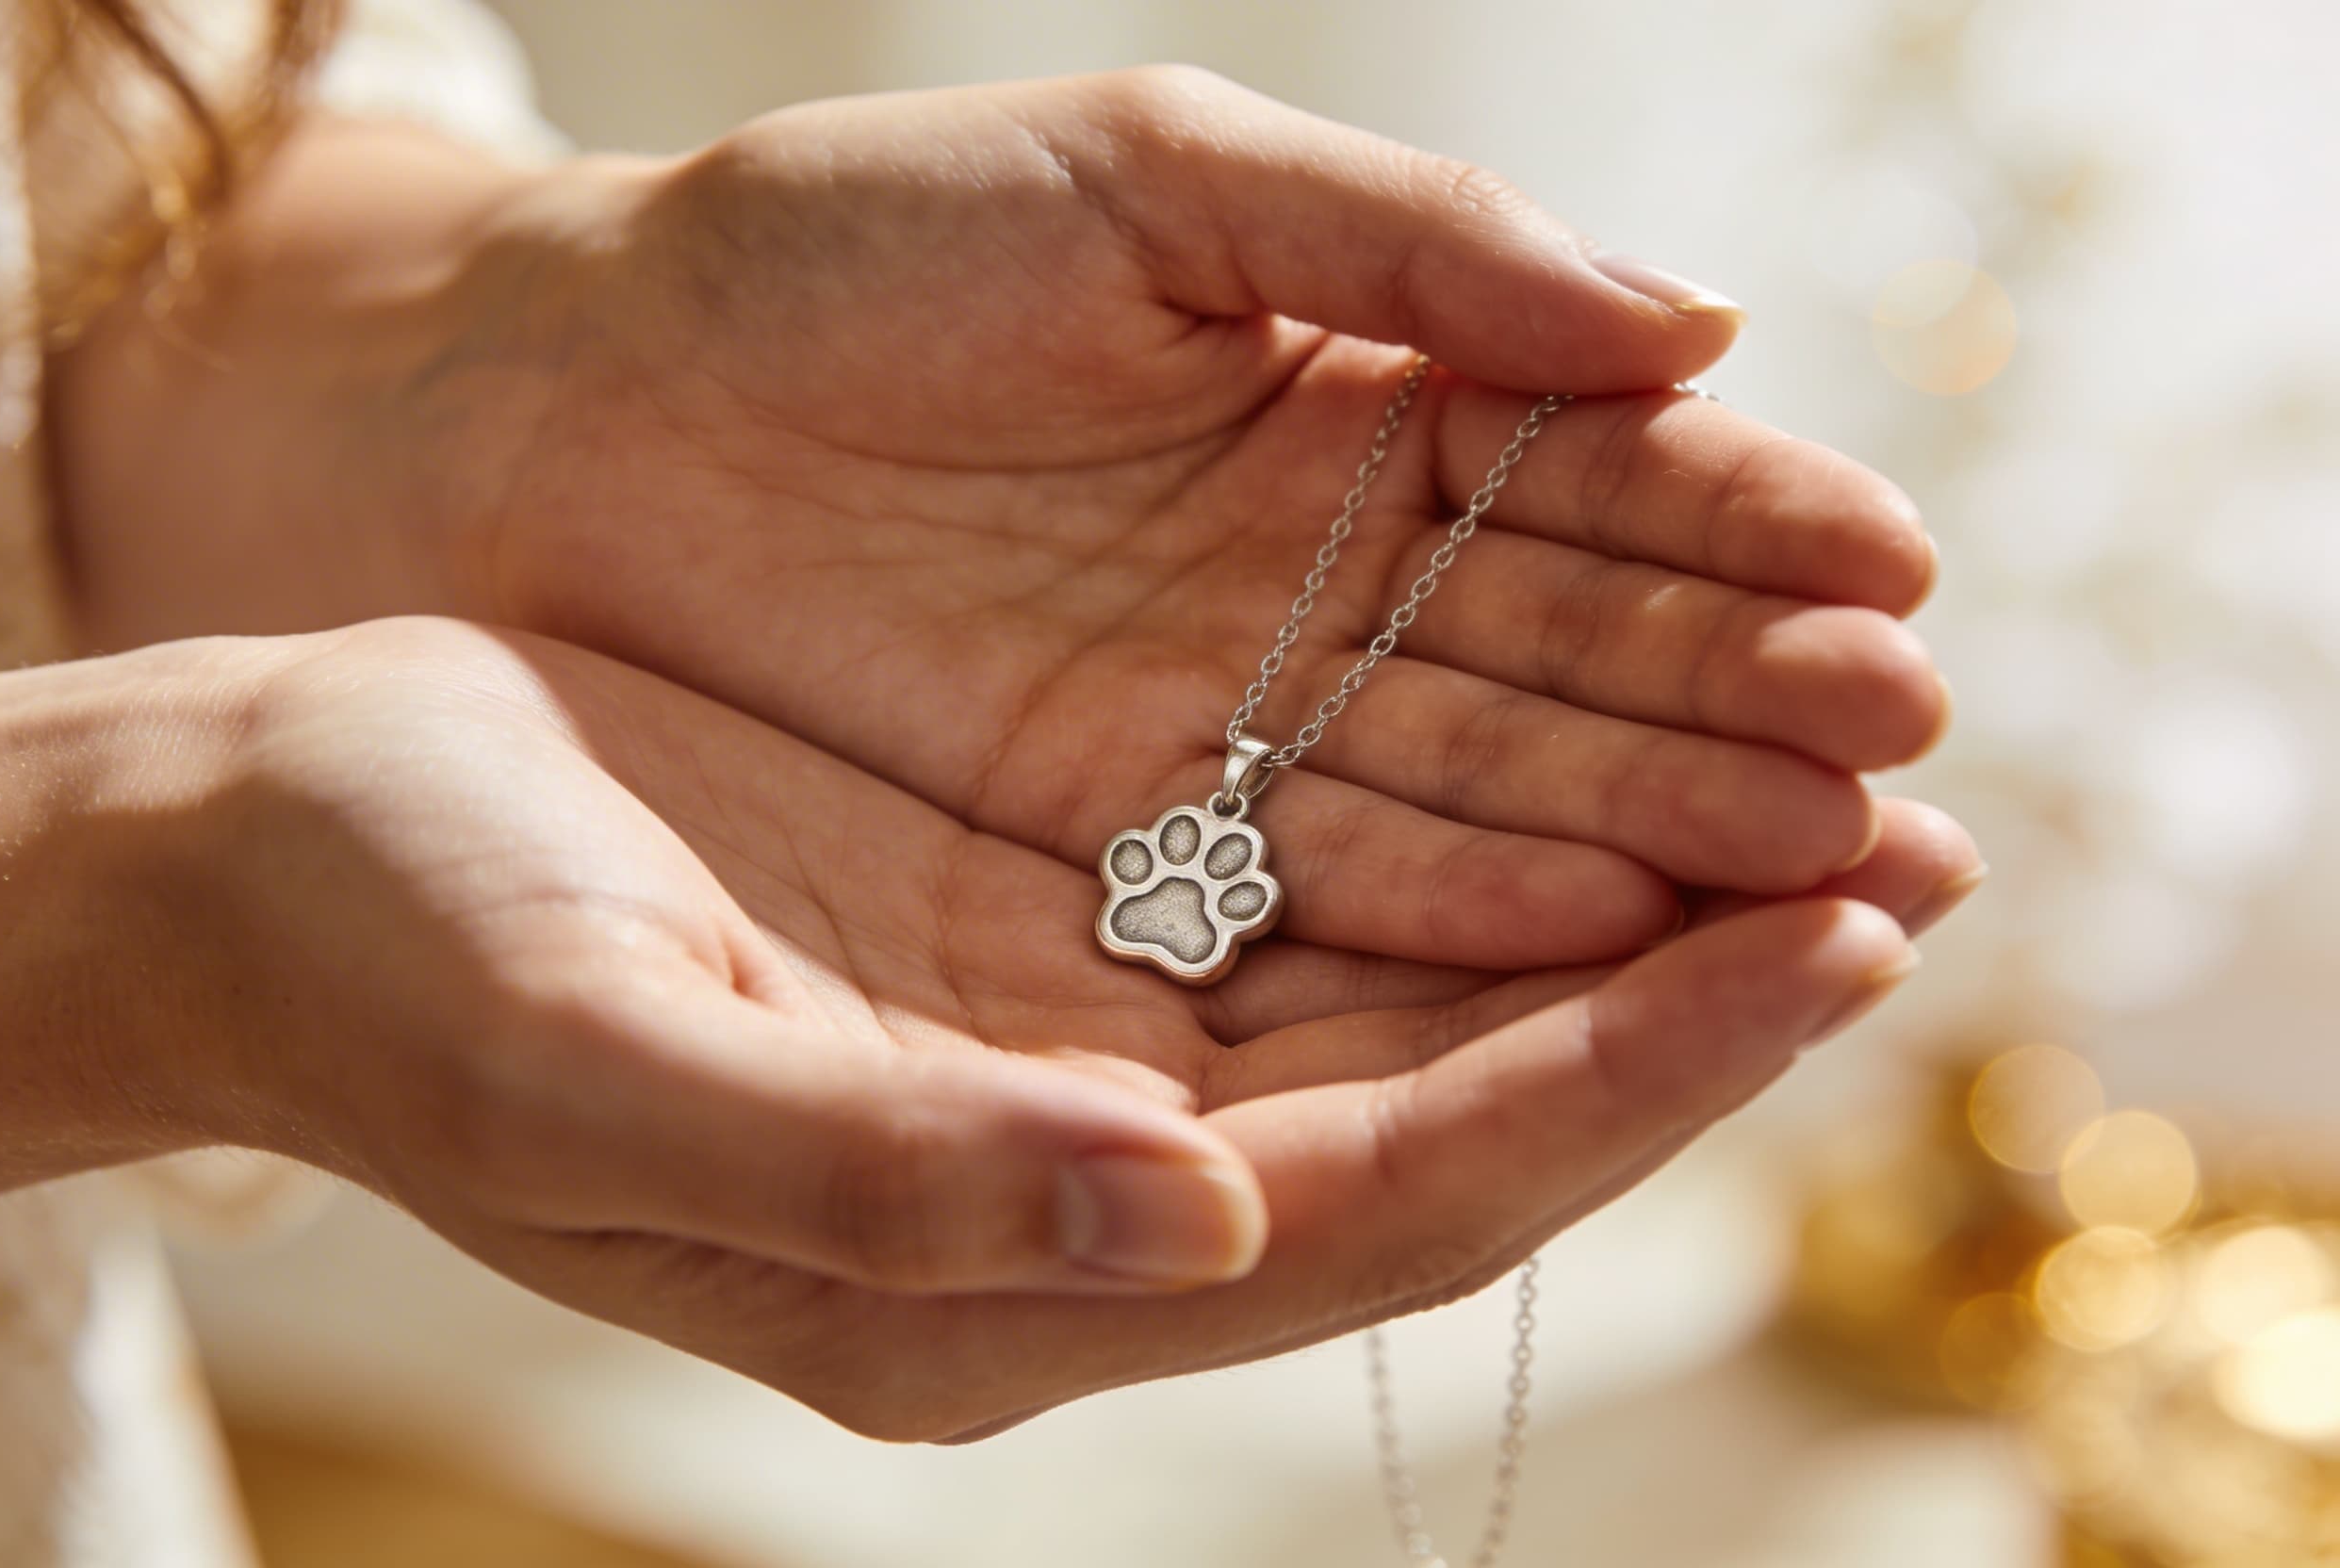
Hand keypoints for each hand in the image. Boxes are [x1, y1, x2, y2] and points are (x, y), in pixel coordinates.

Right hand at [0, 619, 1970, 1439]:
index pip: (1371, 1208)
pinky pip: (1319, 932)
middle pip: (1446, 1135)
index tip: (1818, 946)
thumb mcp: (602, 1064)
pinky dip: (1481, 861)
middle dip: (1683, 1013)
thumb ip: (886, 1177)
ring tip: (1824, 801)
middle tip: (1908, 857)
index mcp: (965, 1285)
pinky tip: (1600, 774)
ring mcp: (1059, 1089)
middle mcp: (1054, 1209)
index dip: (1611, 1094)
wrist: (269, 854)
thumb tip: (1184, 1224)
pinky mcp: (1041, 973)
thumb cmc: (395, 953)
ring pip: (1412, 1025)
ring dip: (1621, 926)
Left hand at [59, 71, 1948, 977]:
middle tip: (1906, 770)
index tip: (1894, 584)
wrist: (572, 414)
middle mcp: (1325, 594)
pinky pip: (1332, 897)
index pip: (1595, 482)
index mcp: (1356, 403)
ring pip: (1486, 799)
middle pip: (1576, 665)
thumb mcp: (1147, 182)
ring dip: (1658, 845)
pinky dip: (1475, 926)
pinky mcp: (1133, 860)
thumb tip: (1703, 317)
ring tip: (1835, 887)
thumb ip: (1416, 243)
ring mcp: (1241, 739)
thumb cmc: (837, 251)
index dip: (1745, 533)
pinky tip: (1612, 938)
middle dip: (1747, 714)